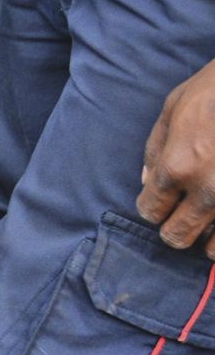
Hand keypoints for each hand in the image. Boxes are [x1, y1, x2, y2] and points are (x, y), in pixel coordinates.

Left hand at [138, 57, 214, 255]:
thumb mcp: (174, 107)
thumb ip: (156, 148)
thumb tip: (146, 180)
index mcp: (177, 166)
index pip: (150, 210)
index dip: (152, 207)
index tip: (160, 202)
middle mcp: (207, 190)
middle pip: (177, 235)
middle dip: (174, 228)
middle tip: (181, 216)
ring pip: (213, 247)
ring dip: (207, 238)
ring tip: (208, 225)